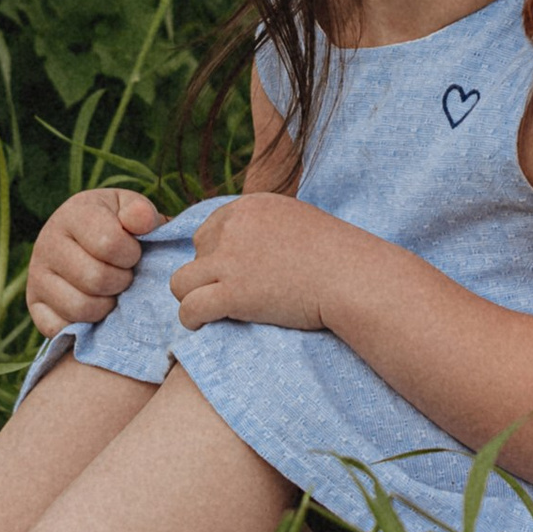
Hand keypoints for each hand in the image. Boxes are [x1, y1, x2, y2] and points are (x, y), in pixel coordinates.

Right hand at [27, 186, 158, 334]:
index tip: (133, 253)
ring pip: (80, 308)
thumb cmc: (117, 226)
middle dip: (121, 282)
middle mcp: (47, 242)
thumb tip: (142, 220)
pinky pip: (60, 328)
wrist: (85, 242)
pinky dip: (83, 326)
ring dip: (106, 306)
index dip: (131, 255)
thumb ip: (141, 212)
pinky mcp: (33, 304)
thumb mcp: (130, 210)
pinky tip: (93, 309)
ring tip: (111, 291)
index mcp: (74, 214)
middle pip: (96, 279)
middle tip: (125, 275)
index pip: (109, 243)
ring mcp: (36, 275)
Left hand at [169, 191, 350, 335]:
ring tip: (209, 309)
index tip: (237, 274)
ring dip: (192, 295)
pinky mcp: (233, 293)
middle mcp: (234, 227)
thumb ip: (265, 225)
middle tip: (235, 292)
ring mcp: (231, 260)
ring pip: (180, 282)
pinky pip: (189, 308)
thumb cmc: (336, 255)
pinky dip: (192, 319)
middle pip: (196, 252)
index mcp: (250, 207)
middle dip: (210, 273)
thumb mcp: (296, 220)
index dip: (218, 254)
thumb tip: (244, 242)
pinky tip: (204, 324)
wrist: (352, 278)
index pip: (209, 229)